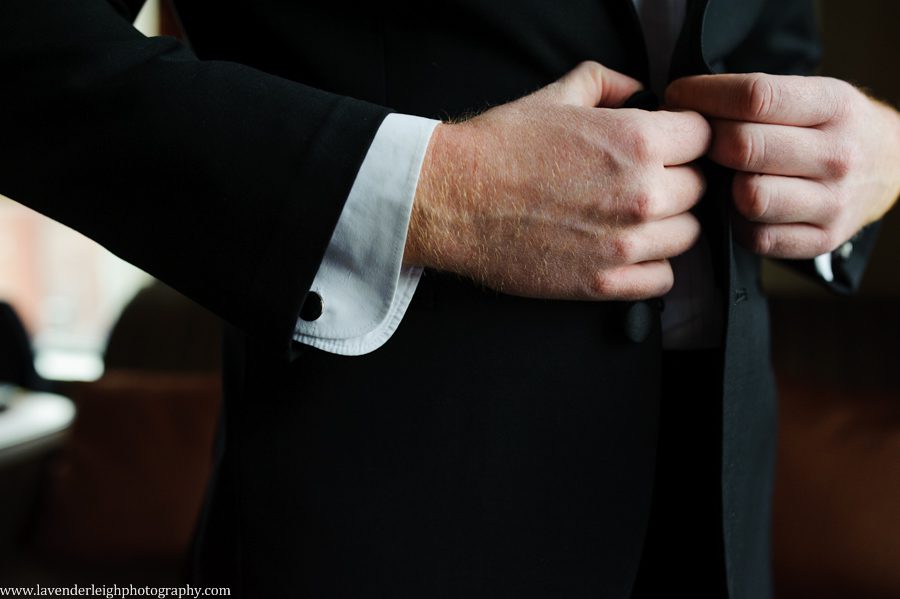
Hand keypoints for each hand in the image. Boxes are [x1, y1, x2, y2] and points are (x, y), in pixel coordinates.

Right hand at [403, 61, 711, 300]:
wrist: (451, 199)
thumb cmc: (498, 148)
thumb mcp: (556, 96)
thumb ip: (608, 84)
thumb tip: (638, 90)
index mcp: (637, 140)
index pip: (705, 138)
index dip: (686, 138)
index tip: (669, 146)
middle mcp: (641, 193)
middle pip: (700, 189)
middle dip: (676, 181)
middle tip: (643, 181)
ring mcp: (624, 242)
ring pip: (687, 236)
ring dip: (667, 225)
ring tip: (633, 217)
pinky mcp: (604, 282)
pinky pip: (663, 279)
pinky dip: (652, 266)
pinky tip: (627, 250)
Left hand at [666, 73, 899, 258]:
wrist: (890, 167)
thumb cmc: (830, 128)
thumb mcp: (811, 95)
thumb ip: (756, 98)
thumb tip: (683, 103)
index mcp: (834, 106)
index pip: (755, 97)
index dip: (704, 96)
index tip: (678, 96)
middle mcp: (837, 155)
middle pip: (743, 148)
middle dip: (706, 142)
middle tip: (696, 141)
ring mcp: (832, 202)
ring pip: (749, 196)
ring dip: (723, 186)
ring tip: (722, 175)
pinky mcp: (821, 239)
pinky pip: (756, 237)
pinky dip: (737, 223)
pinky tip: (739, 207)